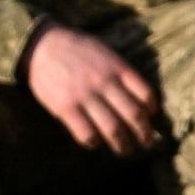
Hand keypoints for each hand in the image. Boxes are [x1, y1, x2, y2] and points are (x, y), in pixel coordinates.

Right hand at [25, 20, 165, 156]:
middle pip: (133, 115)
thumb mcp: (105, 51)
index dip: (152, 110)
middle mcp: (105, 82)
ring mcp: (85, 96)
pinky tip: (95, 142)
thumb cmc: (76, 48)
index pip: (145, 94)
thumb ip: (120, 71)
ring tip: (125, 150)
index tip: (151, 117)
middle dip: (144, 134)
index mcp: (117, 67)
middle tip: (147, 143)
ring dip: (122, 144)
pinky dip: (94, 142)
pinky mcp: (66, 108)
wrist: (42, 44)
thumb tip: (137, 95)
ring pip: (113, 129)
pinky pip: (86, 133)